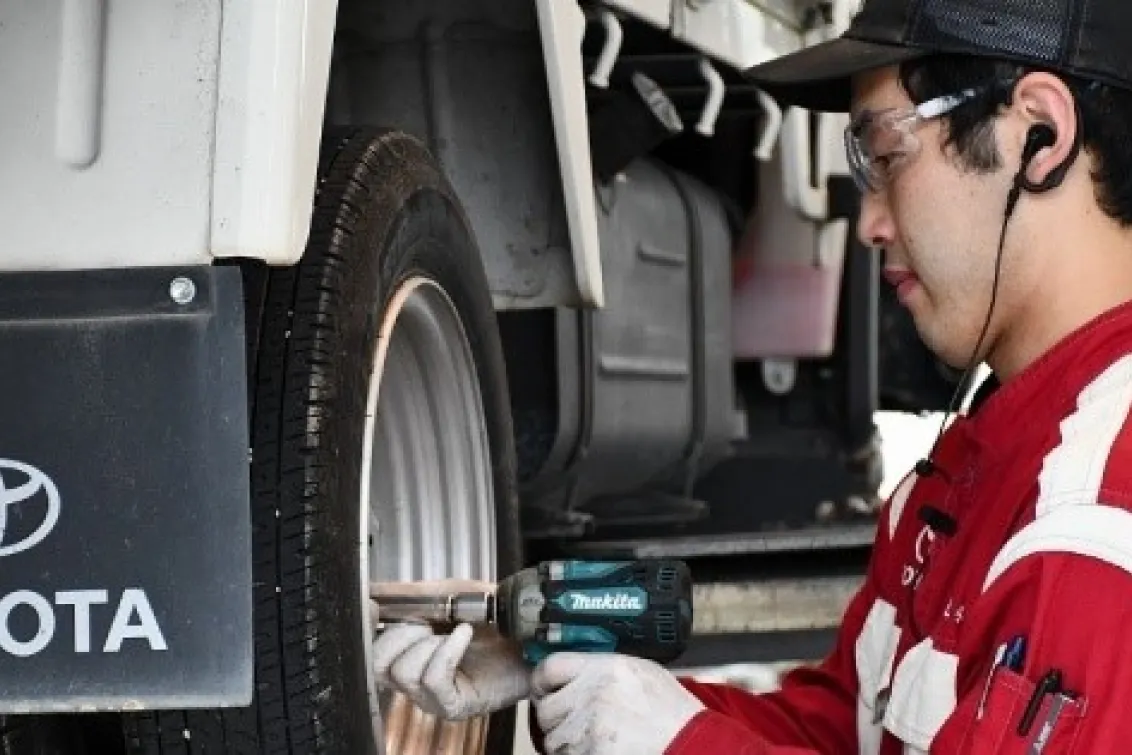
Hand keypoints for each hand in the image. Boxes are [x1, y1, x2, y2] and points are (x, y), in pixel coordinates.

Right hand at [371, 579, 530, 720]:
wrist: (532, 641)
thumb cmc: (496, 622)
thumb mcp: (454, 595)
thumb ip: (416, 593)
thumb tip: (377, 586)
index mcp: (409, 654)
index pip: (370, 650)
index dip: (367, 627)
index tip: (375, 606)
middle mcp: (415, 678)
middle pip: (378, 666)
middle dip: (399, 635)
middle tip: (427, 624)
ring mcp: (433, 695)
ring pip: (404, 673)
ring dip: (429, 644)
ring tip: (454, 632)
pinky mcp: (454, 705)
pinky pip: (434, 678)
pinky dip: (448, 649)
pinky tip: (464, 635)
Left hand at [531, 654, 705, 753]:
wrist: (688, 739)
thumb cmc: (669, 709)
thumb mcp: (639, 670)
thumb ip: (604, 667)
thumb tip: (574, 671)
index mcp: (603, 667)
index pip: (550, 667)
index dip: (542, 681)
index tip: (544, 689)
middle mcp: (592, 693)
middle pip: (546, 708)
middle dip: (555, 718)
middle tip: (571, 722)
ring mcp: (590, 725)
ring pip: (554, 738)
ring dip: (566, 742)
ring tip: (590, 738)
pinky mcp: (592, 751)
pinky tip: (597, 749)